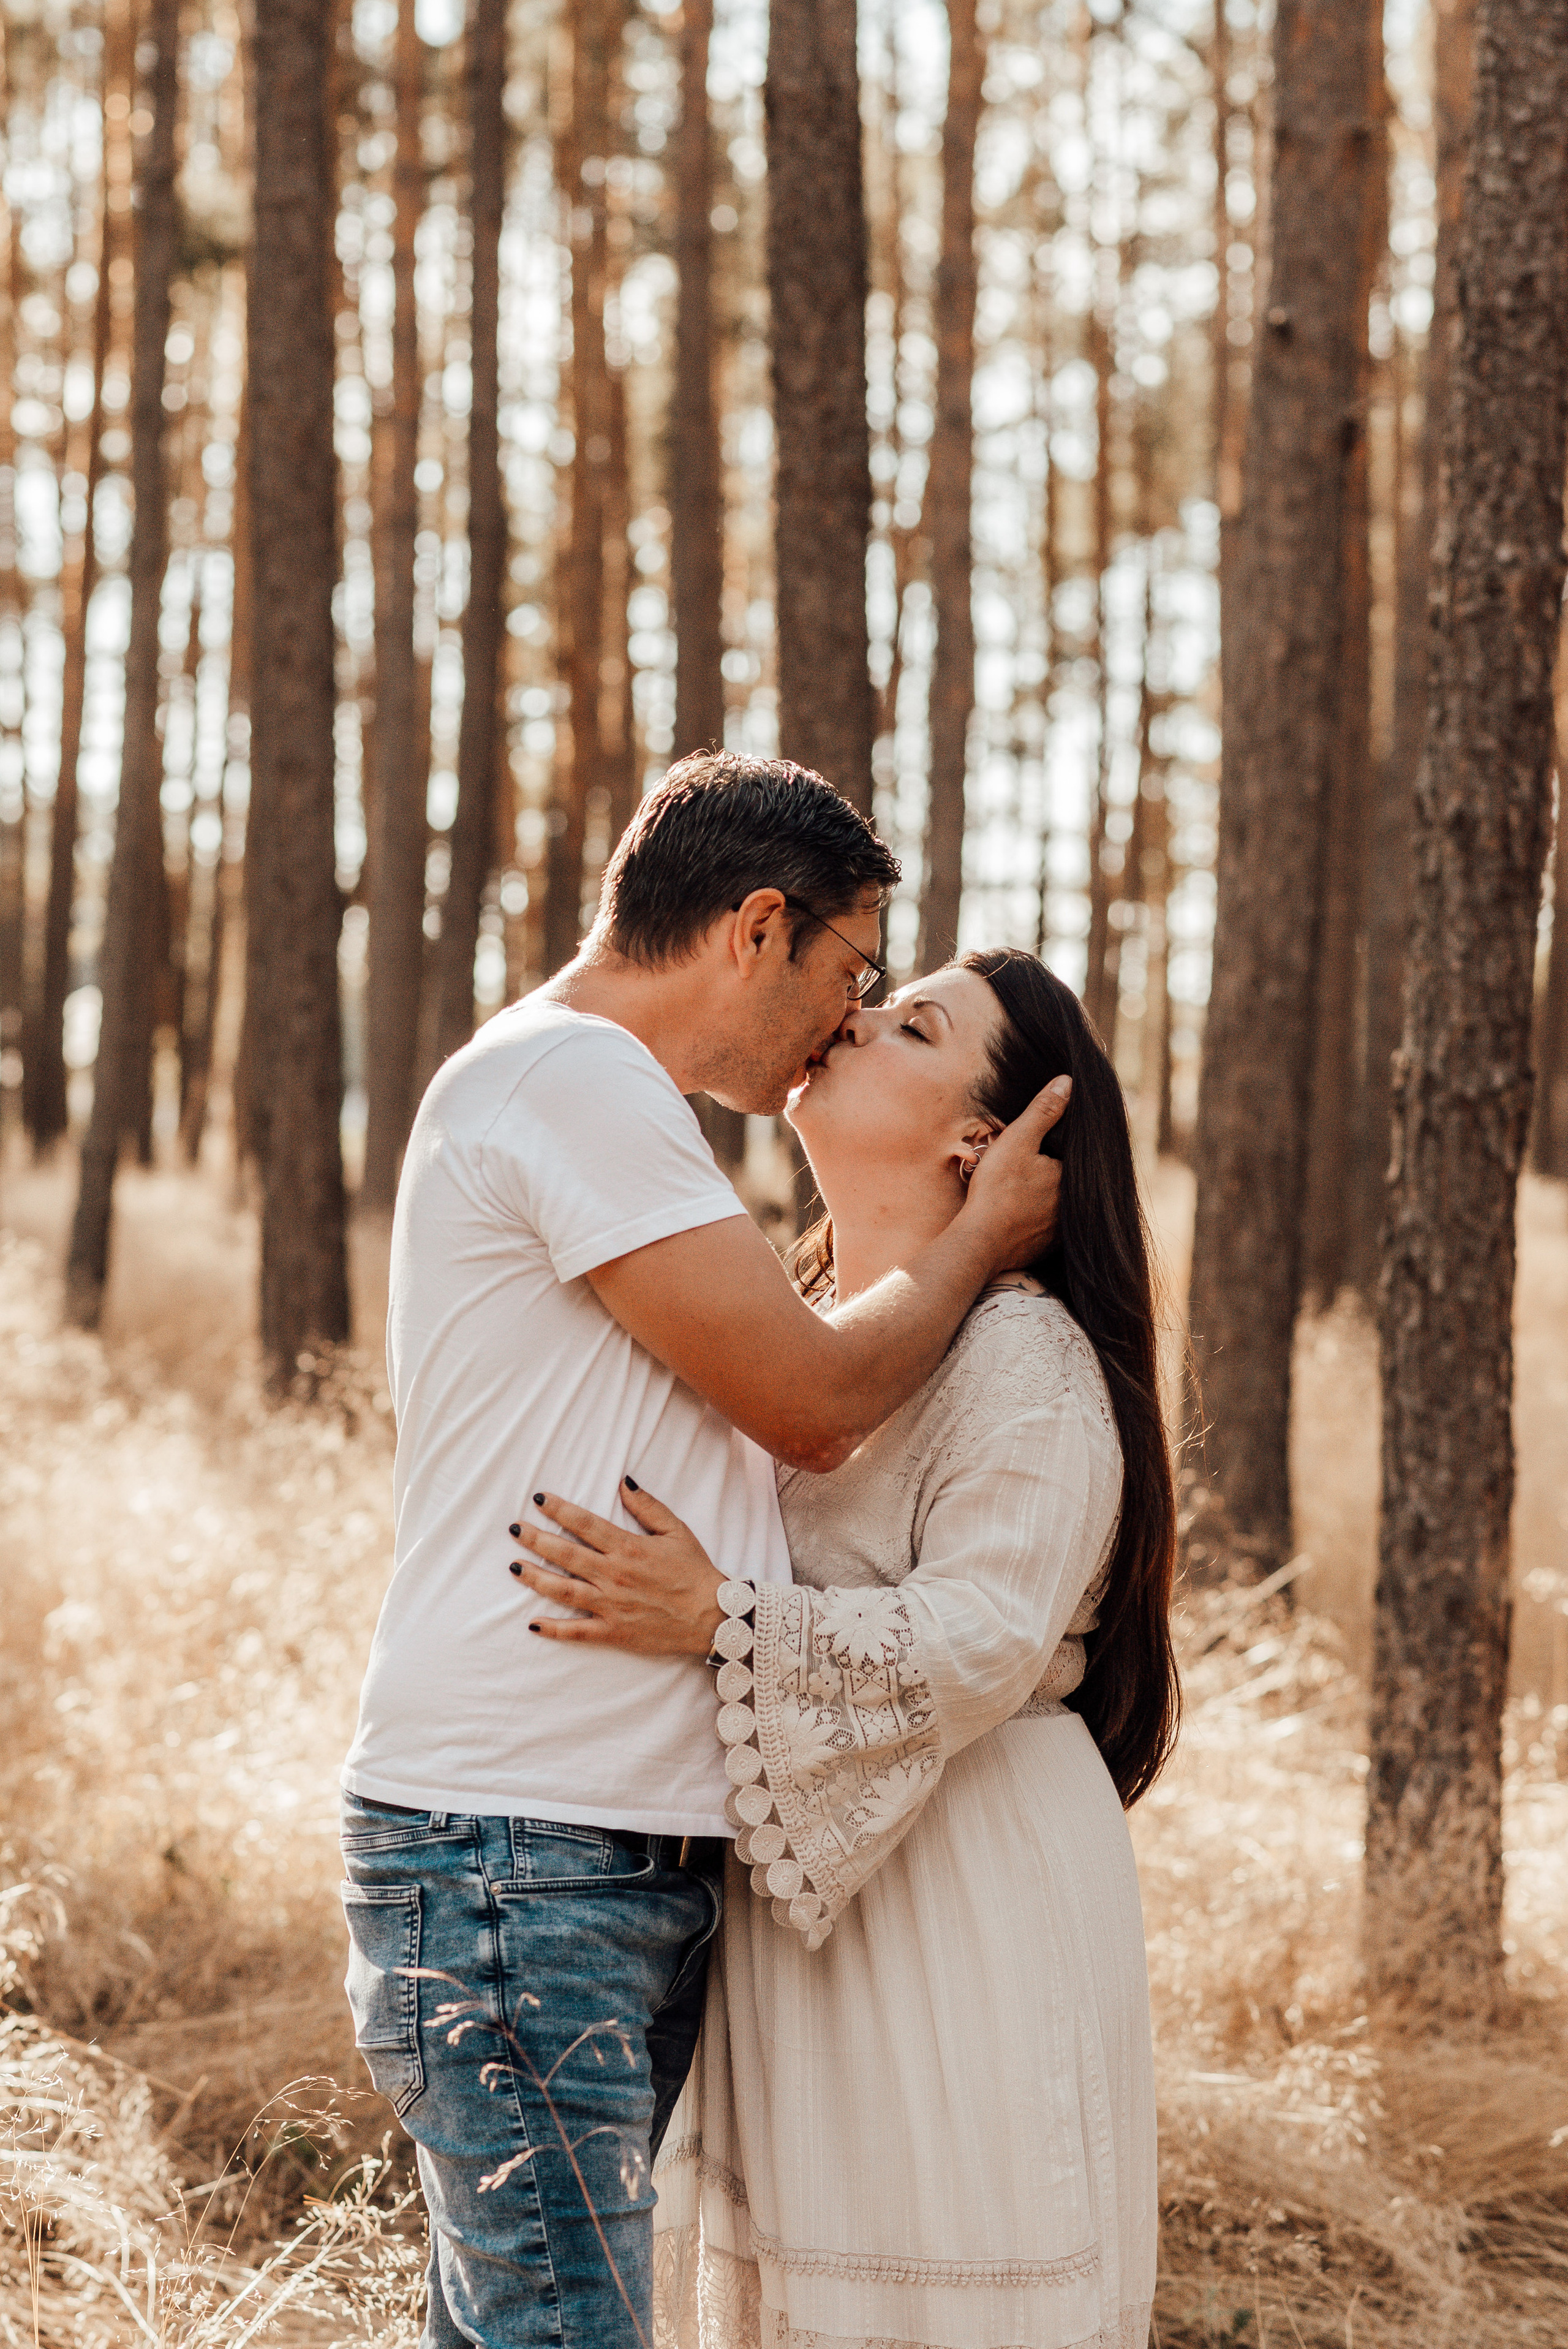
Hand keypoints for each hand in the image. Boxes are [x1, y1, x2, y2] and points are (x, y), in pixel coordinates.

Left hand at [510, 1480, 723, 1657]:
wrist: (712, 1617)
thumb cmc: (694, 1572)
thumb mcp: (676, 1530)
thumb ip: (647, 1506)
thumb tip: (623, 1481)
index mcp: (628, 1548)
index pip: (584, 1524)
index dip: (559, 1510)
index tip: (538, 1499)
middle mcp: (613, 1575)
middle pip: (565, 1554)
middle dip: (536, 1540)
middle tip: (514, 1530)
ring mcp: (610, 1605)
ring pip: (563, 1590)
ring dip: (535, 1578)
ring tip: (514, 1567)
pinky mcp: (613, 1632)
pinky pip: (577, 1631)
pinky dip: (553, 1629)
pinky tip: (532, 1623)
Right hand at [961, 1076, 1069, 1272]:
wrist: (979, 1242)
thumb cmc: (997, 1190)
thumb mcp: (1018, 1140)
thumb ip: (1043, 1111)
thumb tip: (1067, 1082)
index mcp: (1072, 1177)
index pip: (1071, 1155)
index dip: (1052, 1147)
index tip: (1033, 1147)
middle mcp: (1074, 1206)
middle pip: (1063, 1179)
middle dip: (1046, 1172)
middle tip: (1020, 1170)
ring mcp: (1061, 1230)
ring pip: (1055, 1203)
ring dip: (1041, 1197)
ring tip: (1017, 1190)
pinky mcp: (1046, 1247)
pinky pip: (1045, 1226)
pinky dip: (1033, 1218)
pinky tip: (1016, 1213)